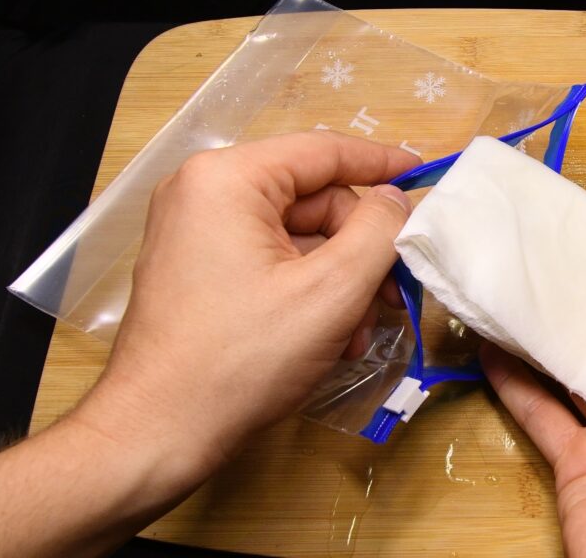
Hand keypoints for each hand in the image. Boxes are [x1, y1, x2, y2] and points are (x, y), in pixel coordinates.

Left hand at [75, 130, 419, 472]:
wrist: (159, 433)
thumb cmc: (242, 359)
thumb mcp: (330, 292)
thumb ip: (378, 232)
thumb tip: (397, 200)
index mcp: (227, 180)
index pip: (323, 152)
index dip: (381, 164)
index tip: (426, 176)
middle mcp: (204, 194)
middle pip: (315, 202)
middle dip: (360, 252)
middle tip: (392, 298)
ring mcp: (197, 234)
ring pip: (299, 239)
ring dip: (341, 283)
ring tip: (358, 334)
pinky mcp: (200, 271)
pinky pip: (273, 264)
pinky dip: (309, 295)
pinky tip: (330, 340)